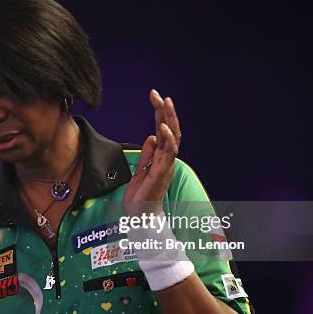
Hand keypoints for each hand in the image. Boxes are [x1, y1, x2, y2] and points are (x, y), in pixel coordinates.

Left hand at [123, 89, 180, 214]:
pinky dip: (166, 139)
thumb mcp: (140, 170)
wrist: (140, 218)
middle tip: (160, 95)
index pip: (163, 131)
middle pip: (171, 131)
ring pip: (172, 139)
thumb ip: (147, 154)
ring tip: (165, 104)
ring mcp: (165, 166)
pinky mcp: (161, 174)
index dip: (160, 114)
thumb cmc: (142, 197)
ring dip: (169, 120)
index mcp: (161, 157)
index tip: (155, 97)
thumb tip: (151, 137)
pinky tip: (161, 127)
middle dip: (166, 112)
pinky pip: (167, 154)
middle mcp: (166, 160)